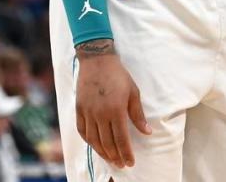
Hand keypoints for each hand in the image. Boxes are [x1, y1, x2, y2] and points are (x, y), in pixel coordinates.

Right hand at [74, 40, 151, 167]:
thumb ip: (138, 115)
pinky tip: (96, 146)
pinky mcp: (79, 110)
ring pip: (94, 140)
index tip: (130, 162)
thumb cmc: (119, 76)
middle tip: (121, 165)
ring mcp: (88, 113)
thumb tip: (147, 132)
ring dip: (103, 152)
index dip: (126, 153)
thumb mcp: (133, 93)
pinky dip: (90, 142)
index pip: (121, 139)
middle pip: (107, 143)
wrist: (97, 61)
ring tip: (111, 159)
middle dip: (115, 156)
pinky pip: (83, 132)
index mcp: (116, 110)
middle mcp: (100, 115)